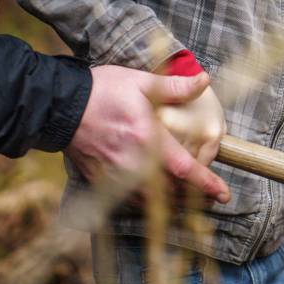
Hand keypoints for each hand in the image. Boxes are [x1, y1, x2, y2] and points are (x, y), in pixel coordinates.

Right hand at [66, 65, 230, 203]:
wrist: (59, 105)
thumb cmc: (102, 90)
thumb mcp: (140, 81)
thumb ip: (174, 86)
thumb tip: (204, 80)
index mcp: (147, 138)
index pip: (184, 169)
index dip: (206, 184)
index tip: (223, 194)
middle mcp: (133, 163)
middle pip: (170, 193)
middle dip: (192, 198)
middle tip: (209, 196)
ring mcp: (115, 176)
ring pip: (150, 202)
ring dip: (170, 203)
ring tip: (185, 199)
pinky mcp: (101, 181)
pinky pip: (129, 201)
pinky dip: (145, 203)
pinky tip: (154, 196)